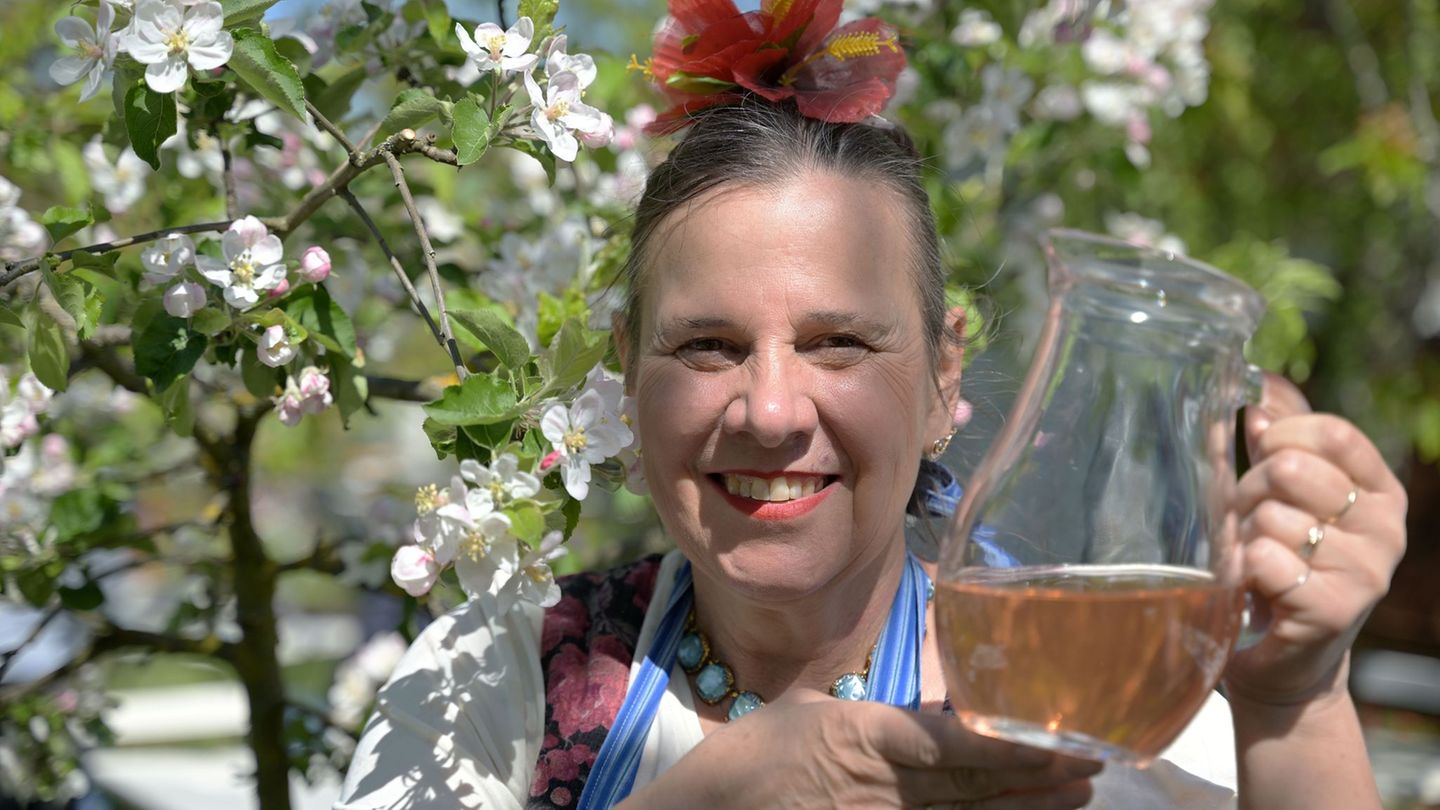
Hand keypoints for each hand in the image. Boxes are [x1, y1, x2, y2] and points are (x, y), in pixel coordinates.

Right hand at [621, 689, 1100, 809]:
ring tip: (1075, 798)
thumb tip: (914, 710)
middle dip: (1039, 779)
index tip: (1065, 742)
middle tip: (1095, 768)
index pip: (957, 743)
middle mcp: (881, 785)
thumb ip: (865, 710)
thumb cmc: (748, 757)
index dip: (1015, 746)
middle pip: (976, 785)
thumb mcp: (806, 709)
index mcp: (865, 735)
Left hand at [1225, 373, 1407, 704]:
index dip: (1279, 437)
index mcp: (1381, 490)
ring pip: (1270, 516)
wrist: (1281, 660)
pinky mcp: (1334, 609)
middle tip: (1251, 525)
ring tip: (1255, 562)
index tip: (1262, 461)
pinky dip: (1242, 568)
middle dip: (1250, 492)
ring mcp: (1367, 572)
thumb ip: (1281, 435)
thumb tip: (1261, 383)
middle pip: (1292, 468)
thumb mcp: (1282, 493)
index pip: (1330, 431)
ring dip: (1242, 537)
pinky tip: (1253, 588)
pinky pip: (1265, 559)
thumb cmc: (1278, 565)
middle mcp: (1387, 529)